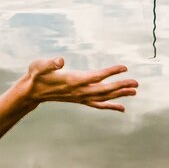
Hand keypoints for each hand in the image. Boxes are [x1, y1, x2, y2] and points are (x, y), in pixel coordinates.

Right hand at [17, 57, 137, 111]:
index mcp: (73, 80)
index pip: (96, 76)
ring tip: (134, 91)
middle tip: (136, 83)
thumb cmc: (36, 75)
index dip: (110, 72)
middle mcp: (79, 91)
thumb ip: (49, 64)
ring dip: (119, 94)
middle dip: (121, 86)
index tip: (124, 67)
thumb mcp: (39, 66)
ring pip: (104, 97)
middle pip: (104, 90)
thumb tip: (60, 61)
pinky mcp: (80, 99)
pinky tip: (121, 107)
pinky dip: (111, 105)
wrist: (32, 91)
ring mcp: (80, 97)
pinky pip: (98, 104)